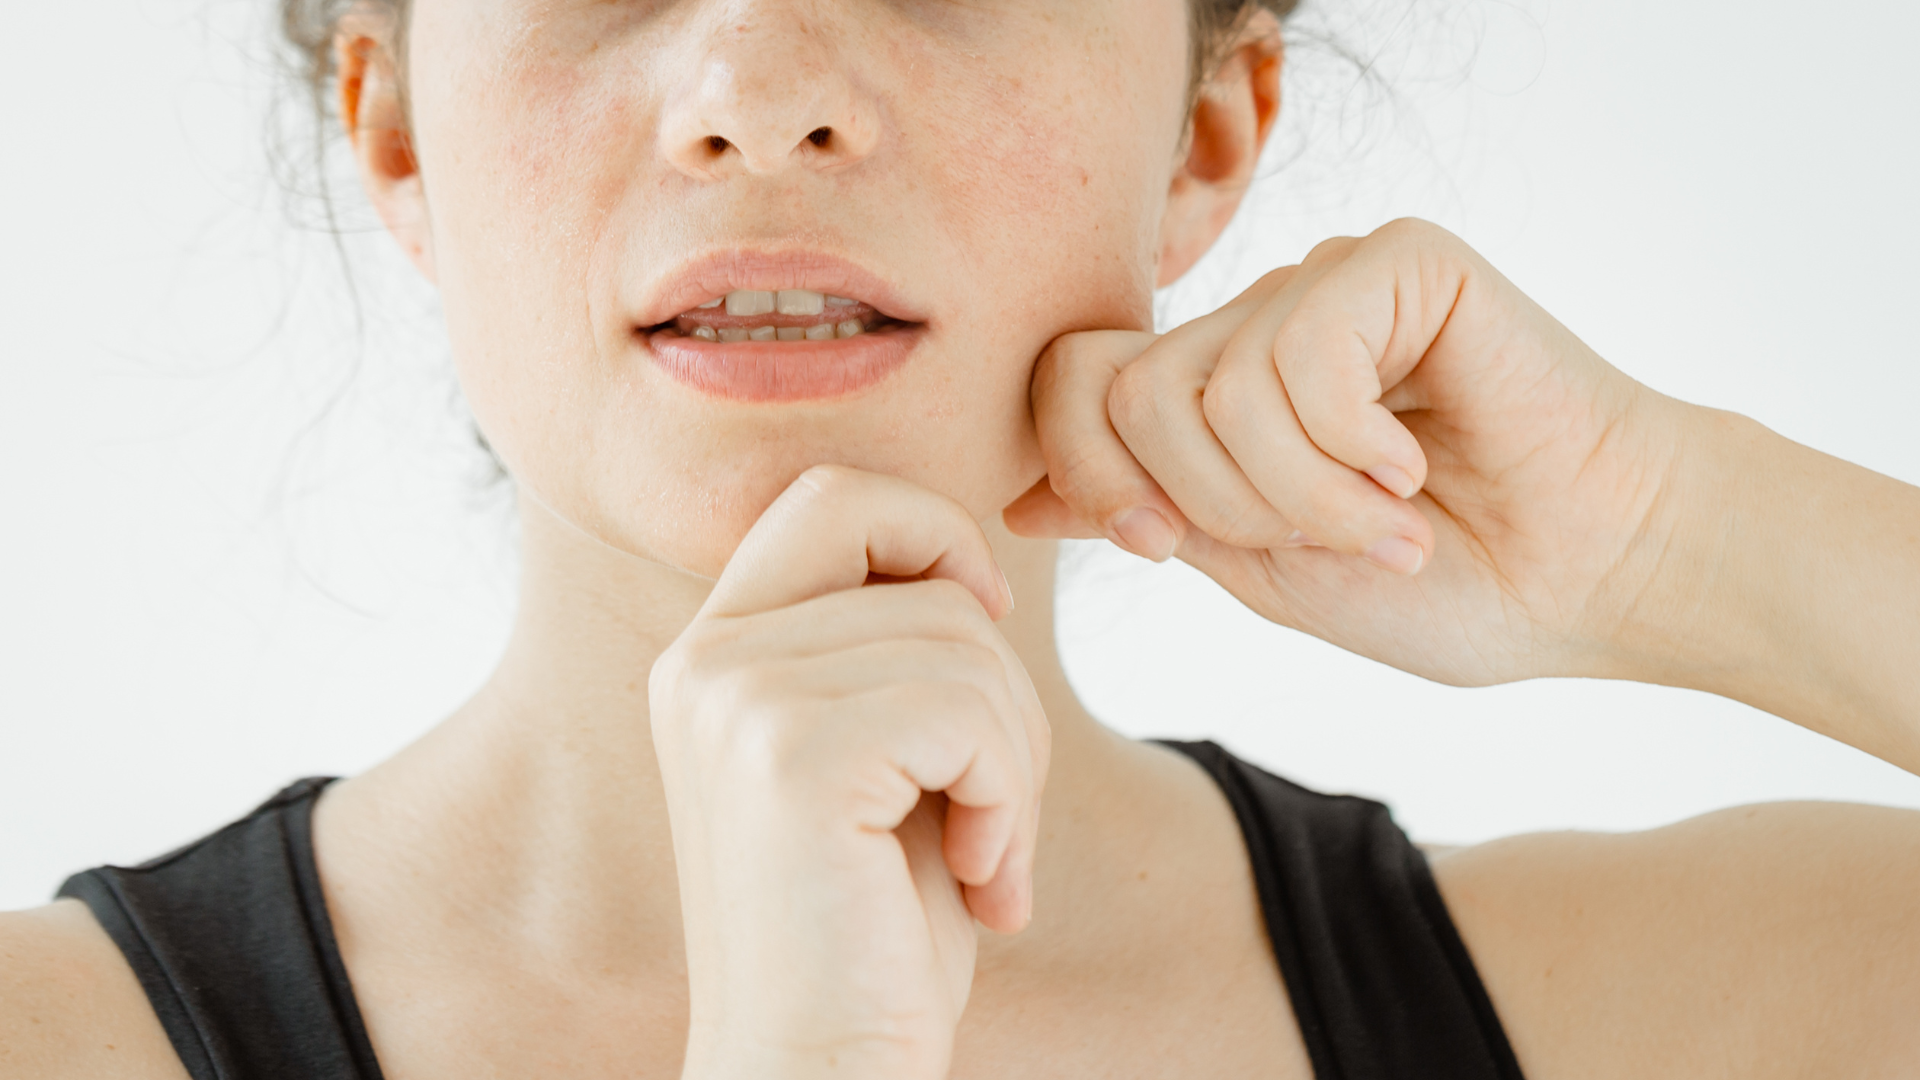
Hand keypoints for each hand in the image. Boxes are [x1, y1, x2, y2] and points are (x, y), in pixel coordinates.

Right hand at [650, 466, 1049, 1079]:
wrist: (820, 1074)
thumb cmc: (871, 933)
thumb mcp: (880, 760)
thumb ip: (889, 649)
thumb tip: (975, 559)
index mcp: (716, 650)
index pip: (836, 494)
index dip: (936, 535)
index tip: (982, 645)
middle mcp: (706, 658)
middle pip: (919, 561)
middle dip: (997, 667)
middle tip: (995, 785)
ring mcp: (737, 700)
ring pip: (964, 642)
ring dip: (1016, 758)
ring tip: (986, 856)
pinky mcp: (790, 758)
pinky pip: (969, 712)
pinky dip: (1013, 797)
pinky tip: (983, 879)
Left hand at [1007, 218, 1692, 686]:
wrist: (1597, 578)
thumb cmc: (1448, 585)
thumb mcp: (1262, 568)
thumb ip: (1151, 513)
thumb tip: (1015, 495)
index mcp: (1216, 395)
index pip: (1069, 384)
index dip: (1086, 474)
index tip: (1165, 545)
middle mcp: (1258, 325)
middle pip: (1123, 392)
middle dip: (1210, 504)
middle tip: (1322, 545)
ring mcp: (1325, 285)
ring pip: (1207, 385)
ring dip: (1299, 495)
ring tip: (1392, 524)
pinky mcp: (1397, 261)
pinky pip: (1299, 352)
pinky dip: (1351, 447)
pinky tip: (1420, 463)